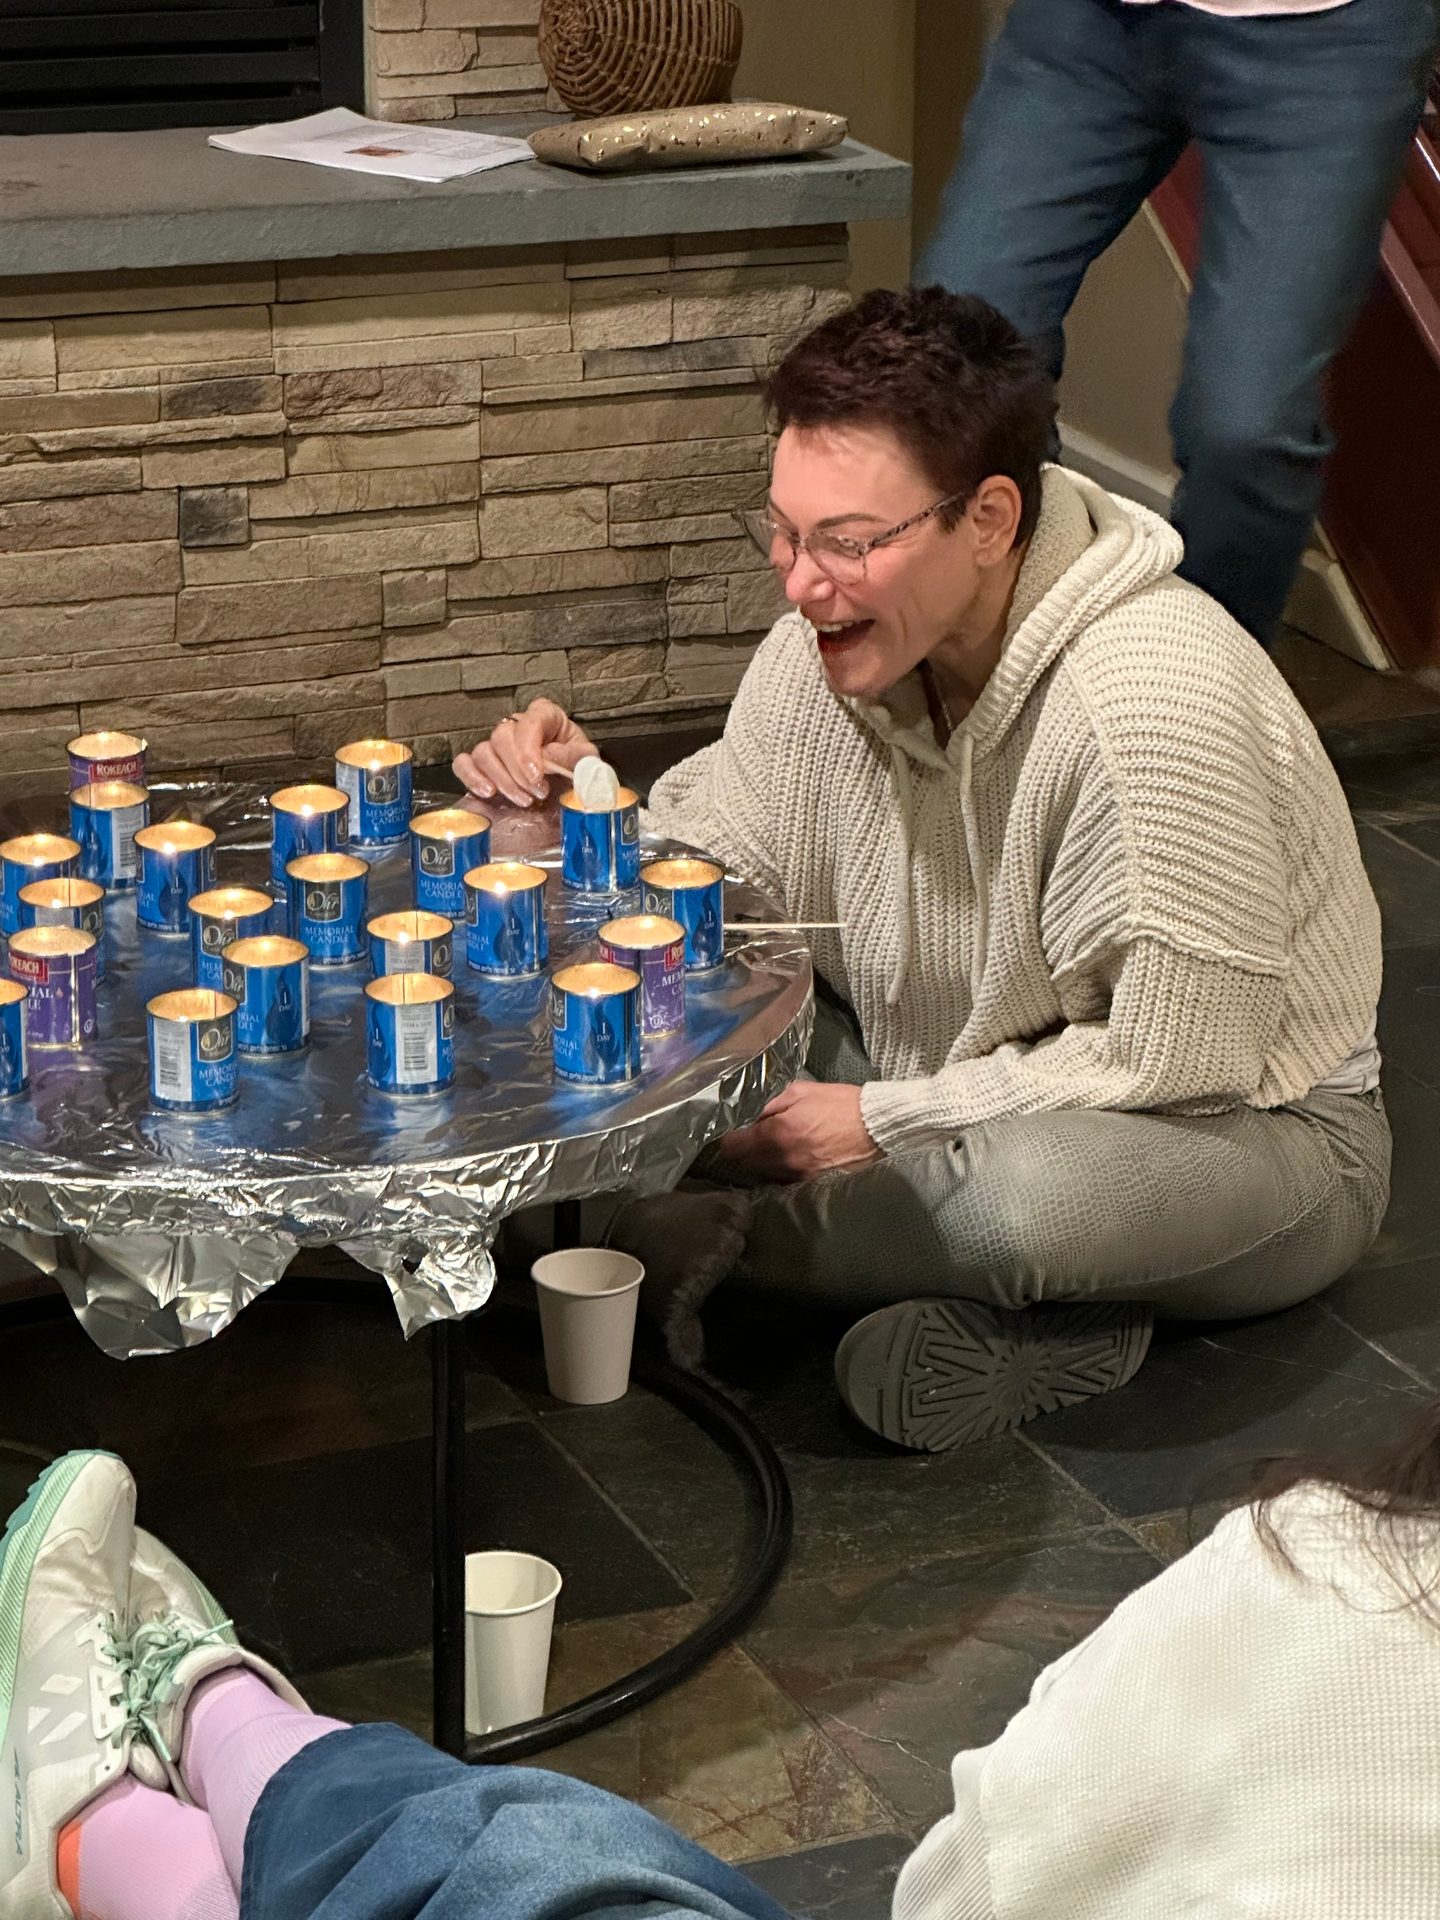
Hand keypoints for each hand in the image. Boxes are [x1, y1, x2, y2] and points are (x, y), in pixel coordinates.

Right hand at [452, 699, 598, 808]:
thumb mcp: (585, 759)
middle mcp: (517, 725)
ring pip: (483, 752)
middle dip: (518, 770)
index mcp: (545, 716)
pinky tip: (487, 792)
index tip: (537, 775)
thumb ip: (571, 756)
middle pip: (502, 737)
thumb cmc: (576, 765)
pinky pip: (463, 763)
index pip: (530, 722)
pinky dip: (470, 776)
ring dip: (501, 779)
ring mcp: (496, 744)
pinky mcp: (482, 763)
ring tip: (523, 800)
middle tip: (538, 793)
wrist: (570, 783)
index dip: (529, 749)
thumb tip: (546, 758)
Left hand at [714, 1082, 881, 1183]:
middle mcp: (783, 1160)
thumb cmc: (840, 1103)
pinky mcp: (811, 1182)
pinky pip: (783, 1178)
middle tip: (749, 1135)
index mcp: (777, 1134)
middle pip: (745, 1164)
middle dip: (743, 1150)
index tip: (731, 1129)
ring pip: (764, 1173)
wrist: (876, 1126)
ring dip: (760, 1161)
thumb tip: (750, 1115)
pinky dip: (779, 1169)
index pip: (733, 1147)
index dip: (727, 1138)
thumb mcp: (801, 1091)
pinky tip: (788, 1155)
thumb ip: (770, 1103)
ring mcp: (798, 1174)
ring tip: (770, 1144)